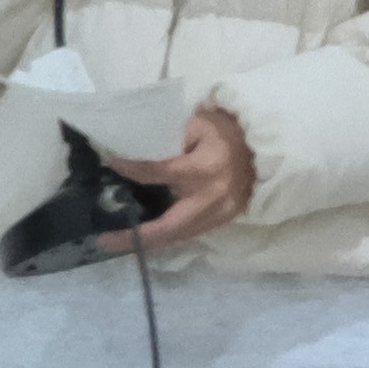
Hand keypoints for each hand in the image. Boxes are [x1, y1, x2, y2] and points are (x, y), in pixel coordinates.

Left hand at [100, 104, 256, 252]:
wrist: (264, 148)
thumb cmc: (227, 131)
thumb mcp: (197, 125)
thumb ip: (168, 139)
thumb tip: (131, 150)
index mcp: (206, 167)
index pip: (161, 172)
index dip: (133, 169)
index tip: (112, 163)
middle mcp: (214, 196)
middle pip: (169, 226)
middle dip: (136, 236)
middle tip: (104, 241)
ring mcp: (222, 212)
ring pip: (180, 235)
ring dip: (149, 241)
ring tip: (117, 242)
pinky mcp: (226, 219)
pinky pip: (191, 233)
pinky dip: (167, 236)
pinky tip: (145, 236)